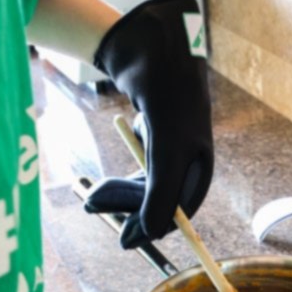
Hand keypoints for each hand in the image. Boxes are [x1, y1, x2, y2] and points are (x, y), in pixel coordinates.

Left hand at [93, 0, 213, 247]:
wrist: (157, 52)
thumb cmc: (169, 102)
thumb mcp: (164, 154)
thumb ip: (159, 196)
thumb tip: (152, 235)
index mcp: (199, 172)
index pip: (178, 214)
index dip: (152, 228)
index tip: (126, 239)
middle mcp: (187, 166)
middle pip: (157, 202)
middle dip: (126, 209)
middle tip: (95, 210)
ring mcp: (170, 154)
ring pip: (143, 189)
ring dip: (117, 197)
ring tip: (91, 199)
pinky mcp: (153, 141)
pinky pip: (137, 173)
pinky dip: (120, 181)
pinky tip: (104, 183)